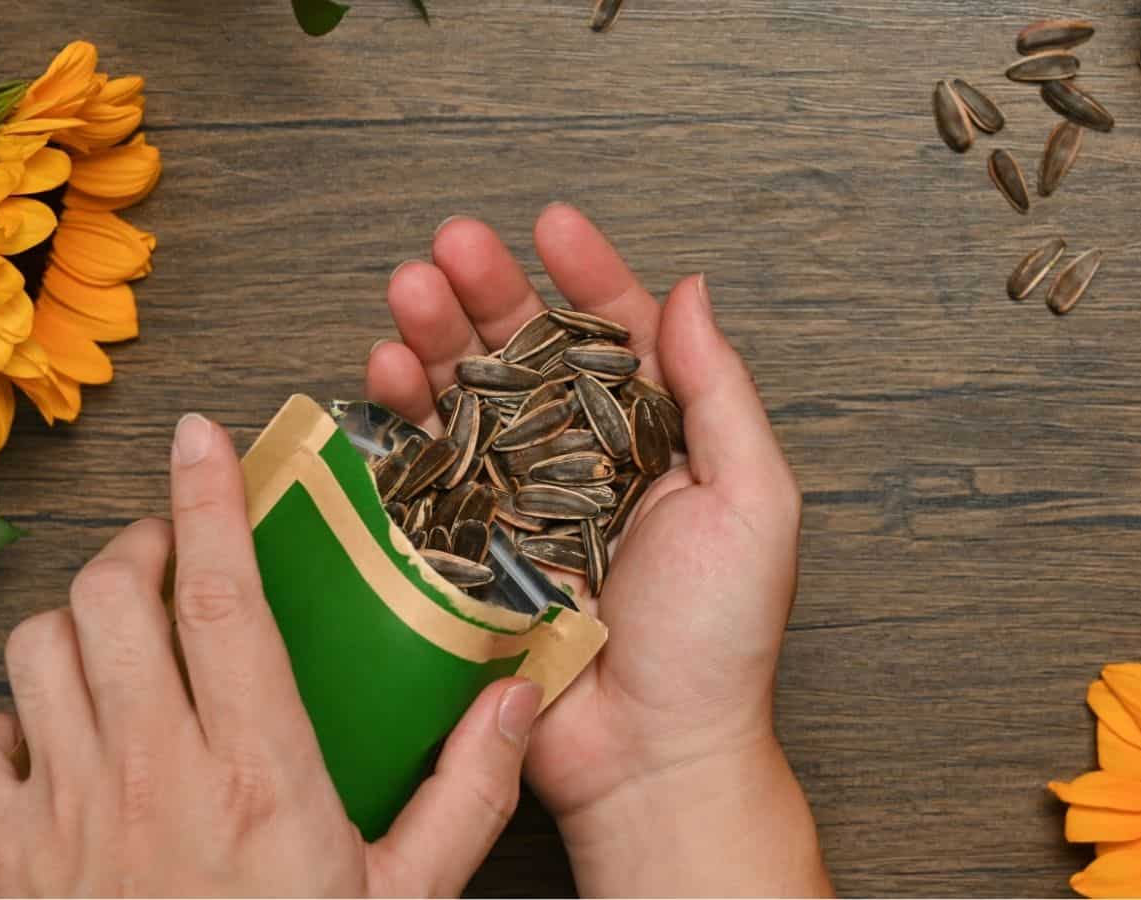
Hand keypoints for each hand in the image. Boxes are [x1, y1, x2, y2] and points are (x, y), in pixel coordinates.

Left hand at [0, 414, 542, 896]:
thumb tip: (519, 696)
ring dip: (78, 623)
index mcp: (260, 774)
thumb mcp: (407, 899)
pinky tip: (50, 739)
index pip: (225, 597)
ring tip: (122, 637)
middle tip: (177, 556)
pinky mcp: (9, 861)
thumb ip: (469, 793)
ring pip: (37, 651)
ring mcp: (69, 816)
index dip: (210, 500)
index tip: (204, 436)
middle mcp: (154, 775)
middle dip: (141, 547)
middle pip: (112, 598)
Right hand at [366, 204, 829, 895]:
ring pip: (468, 396)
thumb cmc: (719, 641)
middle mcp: (581, 460)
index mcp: (655, 441)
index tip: (553, 224)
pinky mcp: (465, 544)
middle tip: (452, 245)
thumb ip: (718, 393)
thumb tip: (693, 291)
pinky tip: (387, 372)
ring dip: (434, 335)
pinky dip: (402, 415)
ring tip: (406, 290)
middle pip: (526, 353)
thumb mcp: (753, 502)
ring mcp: (519, 499)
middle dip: (486, 291)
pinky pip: (426, 467)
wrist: (652, 753)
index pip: (616, 335)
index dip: (585, 275)